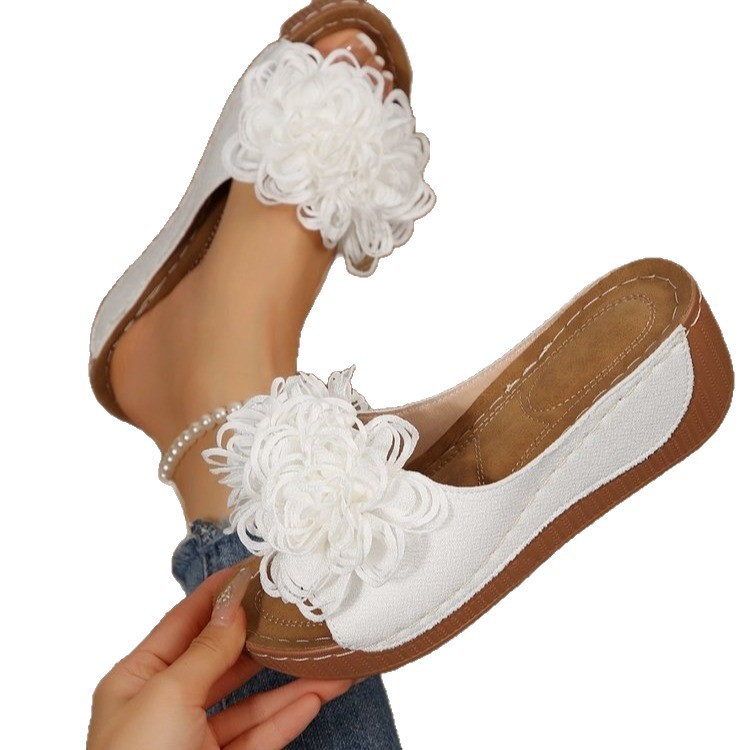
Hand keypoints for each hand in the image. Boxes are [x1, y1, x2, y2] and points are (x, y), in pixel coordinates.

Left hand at [87, 565, 351, 749]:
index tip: (251, 570)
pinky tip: (313, 698)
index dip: (218, 594)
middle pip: (224, 661)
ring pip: (249, 703)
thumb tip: (231, 607)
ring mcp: (192, 742)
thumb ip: (205, 650)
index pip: (184, 622)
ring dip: (289, 683)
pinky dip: (286, 719)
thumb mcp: (167, 695)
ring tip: (326, 662)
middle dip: (263, 639)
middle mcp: (165, 707)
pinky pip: (258, 738)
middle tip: (298, 613)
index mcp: (137, 680)